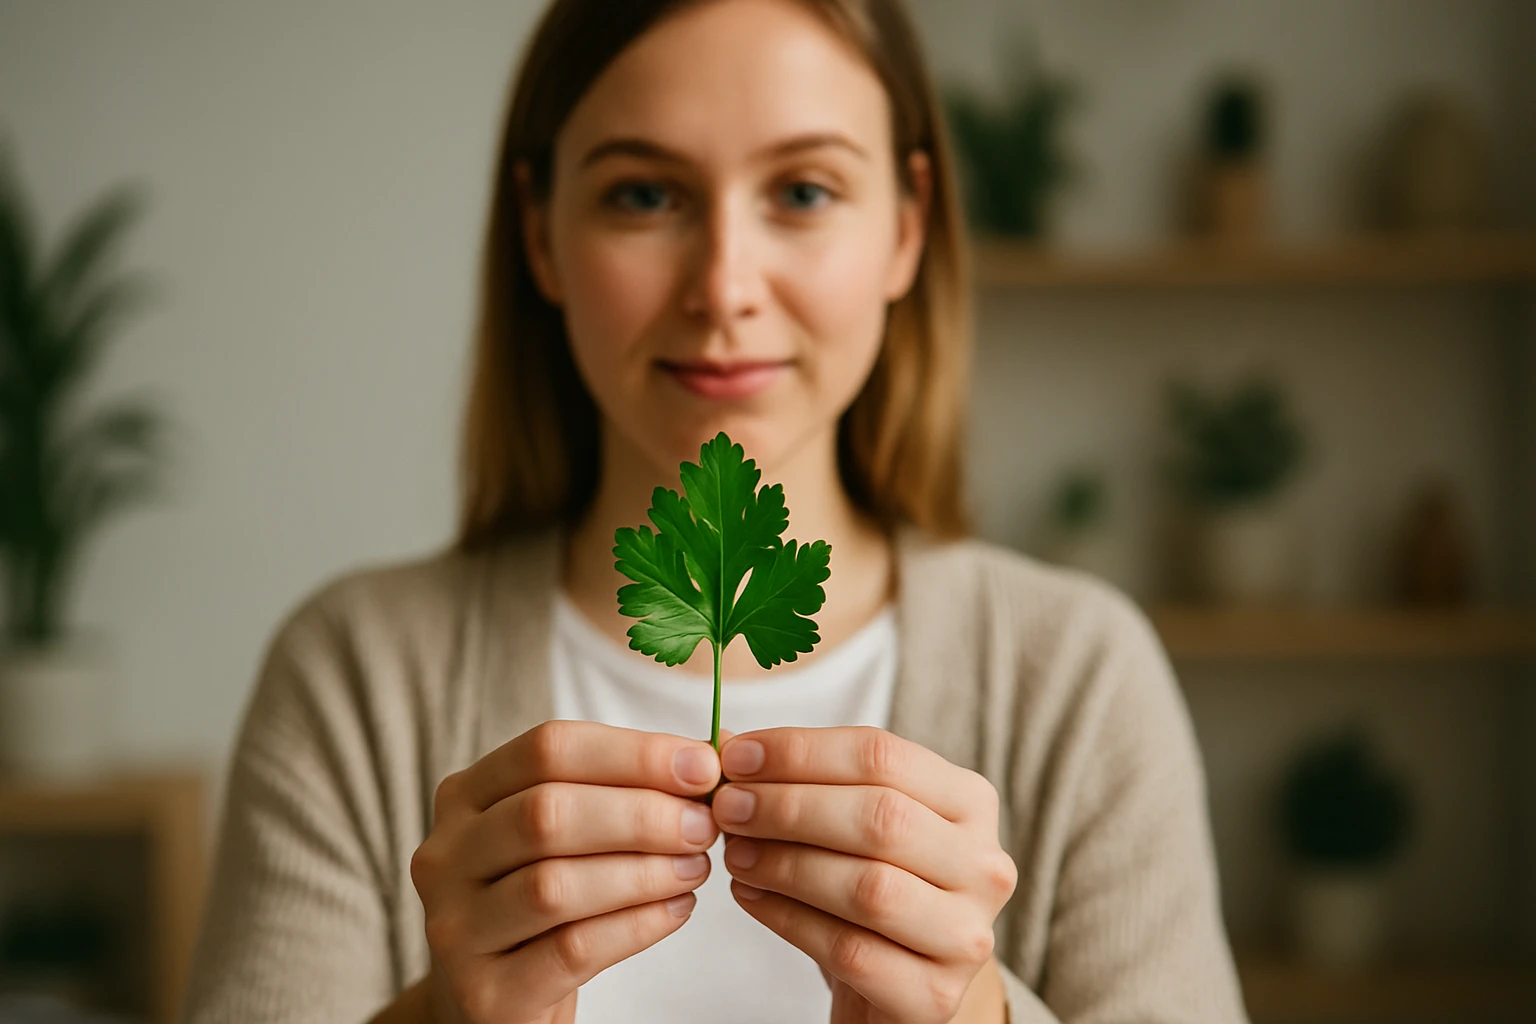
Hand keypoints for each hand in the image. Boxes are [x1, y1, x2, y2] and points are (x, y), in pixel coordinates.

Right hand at [409, 721, 722, 1023]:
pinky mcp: (485, 992)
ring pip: (555, 885)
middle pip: (547, 812)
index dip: (633, 753)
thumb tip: (710, 754)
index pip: (548, 748)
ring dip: (643, 871)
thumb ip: (623, 788)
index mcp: (465, 796)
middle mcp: (446, 854)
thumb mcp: (568, 834)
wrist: (497, 999)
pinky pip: (572, 949)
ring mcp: (455, 927)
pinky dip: (636, 924)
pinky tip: (676, 910)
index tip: (703, 767)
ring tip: (695, 868)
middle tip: (704, 825)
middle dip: (641, 814)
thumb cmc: (545, 899)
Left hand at [712, 727, 1016, 1023]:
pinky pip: (850, 950)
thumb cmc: (876, 884)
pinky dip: (787, 919)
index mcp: (970, 800)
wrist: (906, 983)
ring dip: (785, 864)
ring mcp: (967, 934)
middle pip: (880, 817)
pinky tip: (751, 898)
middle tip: (728, 806)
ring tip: (734, 854)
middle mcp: (983, 864)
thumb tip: (729, 744)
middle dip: (789, 806)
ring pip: (868, 887)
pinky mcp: (935, 996)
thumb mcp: (855, 822)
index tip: (737, 755)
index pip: (883, 754)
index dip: (802, 751)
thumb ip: (808, 780)